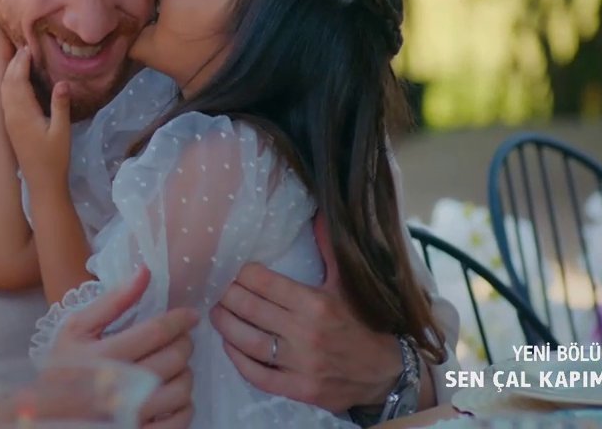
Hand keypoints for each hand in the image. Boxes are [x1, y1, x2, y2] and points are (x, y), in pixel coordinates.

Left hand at [0, 46, 69, 188]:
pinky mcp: (10, 125)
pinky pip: (5, 98)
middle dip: (14, 63)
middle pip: (8, 82)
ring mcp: (8, 120)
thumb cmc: (55, 158)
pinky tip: (18, 81)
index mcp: (22, 113)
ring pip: (3, 90)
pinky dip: (9, 84)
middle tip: (26, 47)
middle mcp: (11, 114)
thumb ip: (61, 105)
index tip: (30, 47)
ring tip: (21, 58)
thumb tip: (63, 81)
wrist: (41, 182)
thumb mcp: (62, 131)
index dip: (22, 62)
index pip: (18, 80)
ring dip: (10, 72)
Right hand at [50, 266, 197, 427]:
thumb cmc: (63, 368)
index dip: (180, 320)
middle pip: (173, 359)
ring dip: (185, 373)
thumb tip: (146, 271)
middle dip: (184, 344)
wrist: (45, 415)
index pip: (157, 332)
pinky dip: (184, 406)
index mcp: (103, 356)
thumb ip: (113, 301)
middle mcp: (118, 388)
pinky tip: (171, 395)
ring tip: (175, 366)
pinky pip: (180, 421)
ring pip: (182, 390)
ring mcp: (131, 416)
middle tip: (181, 339)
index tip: (189, 315)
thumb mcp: (77, 329)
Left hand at [209, 213, 402, 412]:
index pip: (264, 282)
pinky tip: (230, 345)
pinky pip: (257, 375)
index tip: (236, 271)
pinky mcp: (298, 389)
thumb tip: (320, 213)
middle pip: (249, 309)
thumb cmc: (361, 325)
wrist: (385, 373)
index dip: (243, 274)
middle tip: (219, 290)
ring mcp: (301, 364)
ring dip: (226, 325)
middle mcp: (306, 333)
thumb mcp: (347, 285)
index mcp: (316, 303)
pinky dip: (238, 360)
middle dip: (227, 296)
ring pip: (248, 341)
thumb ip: (329, 250)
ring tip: (216, 313)